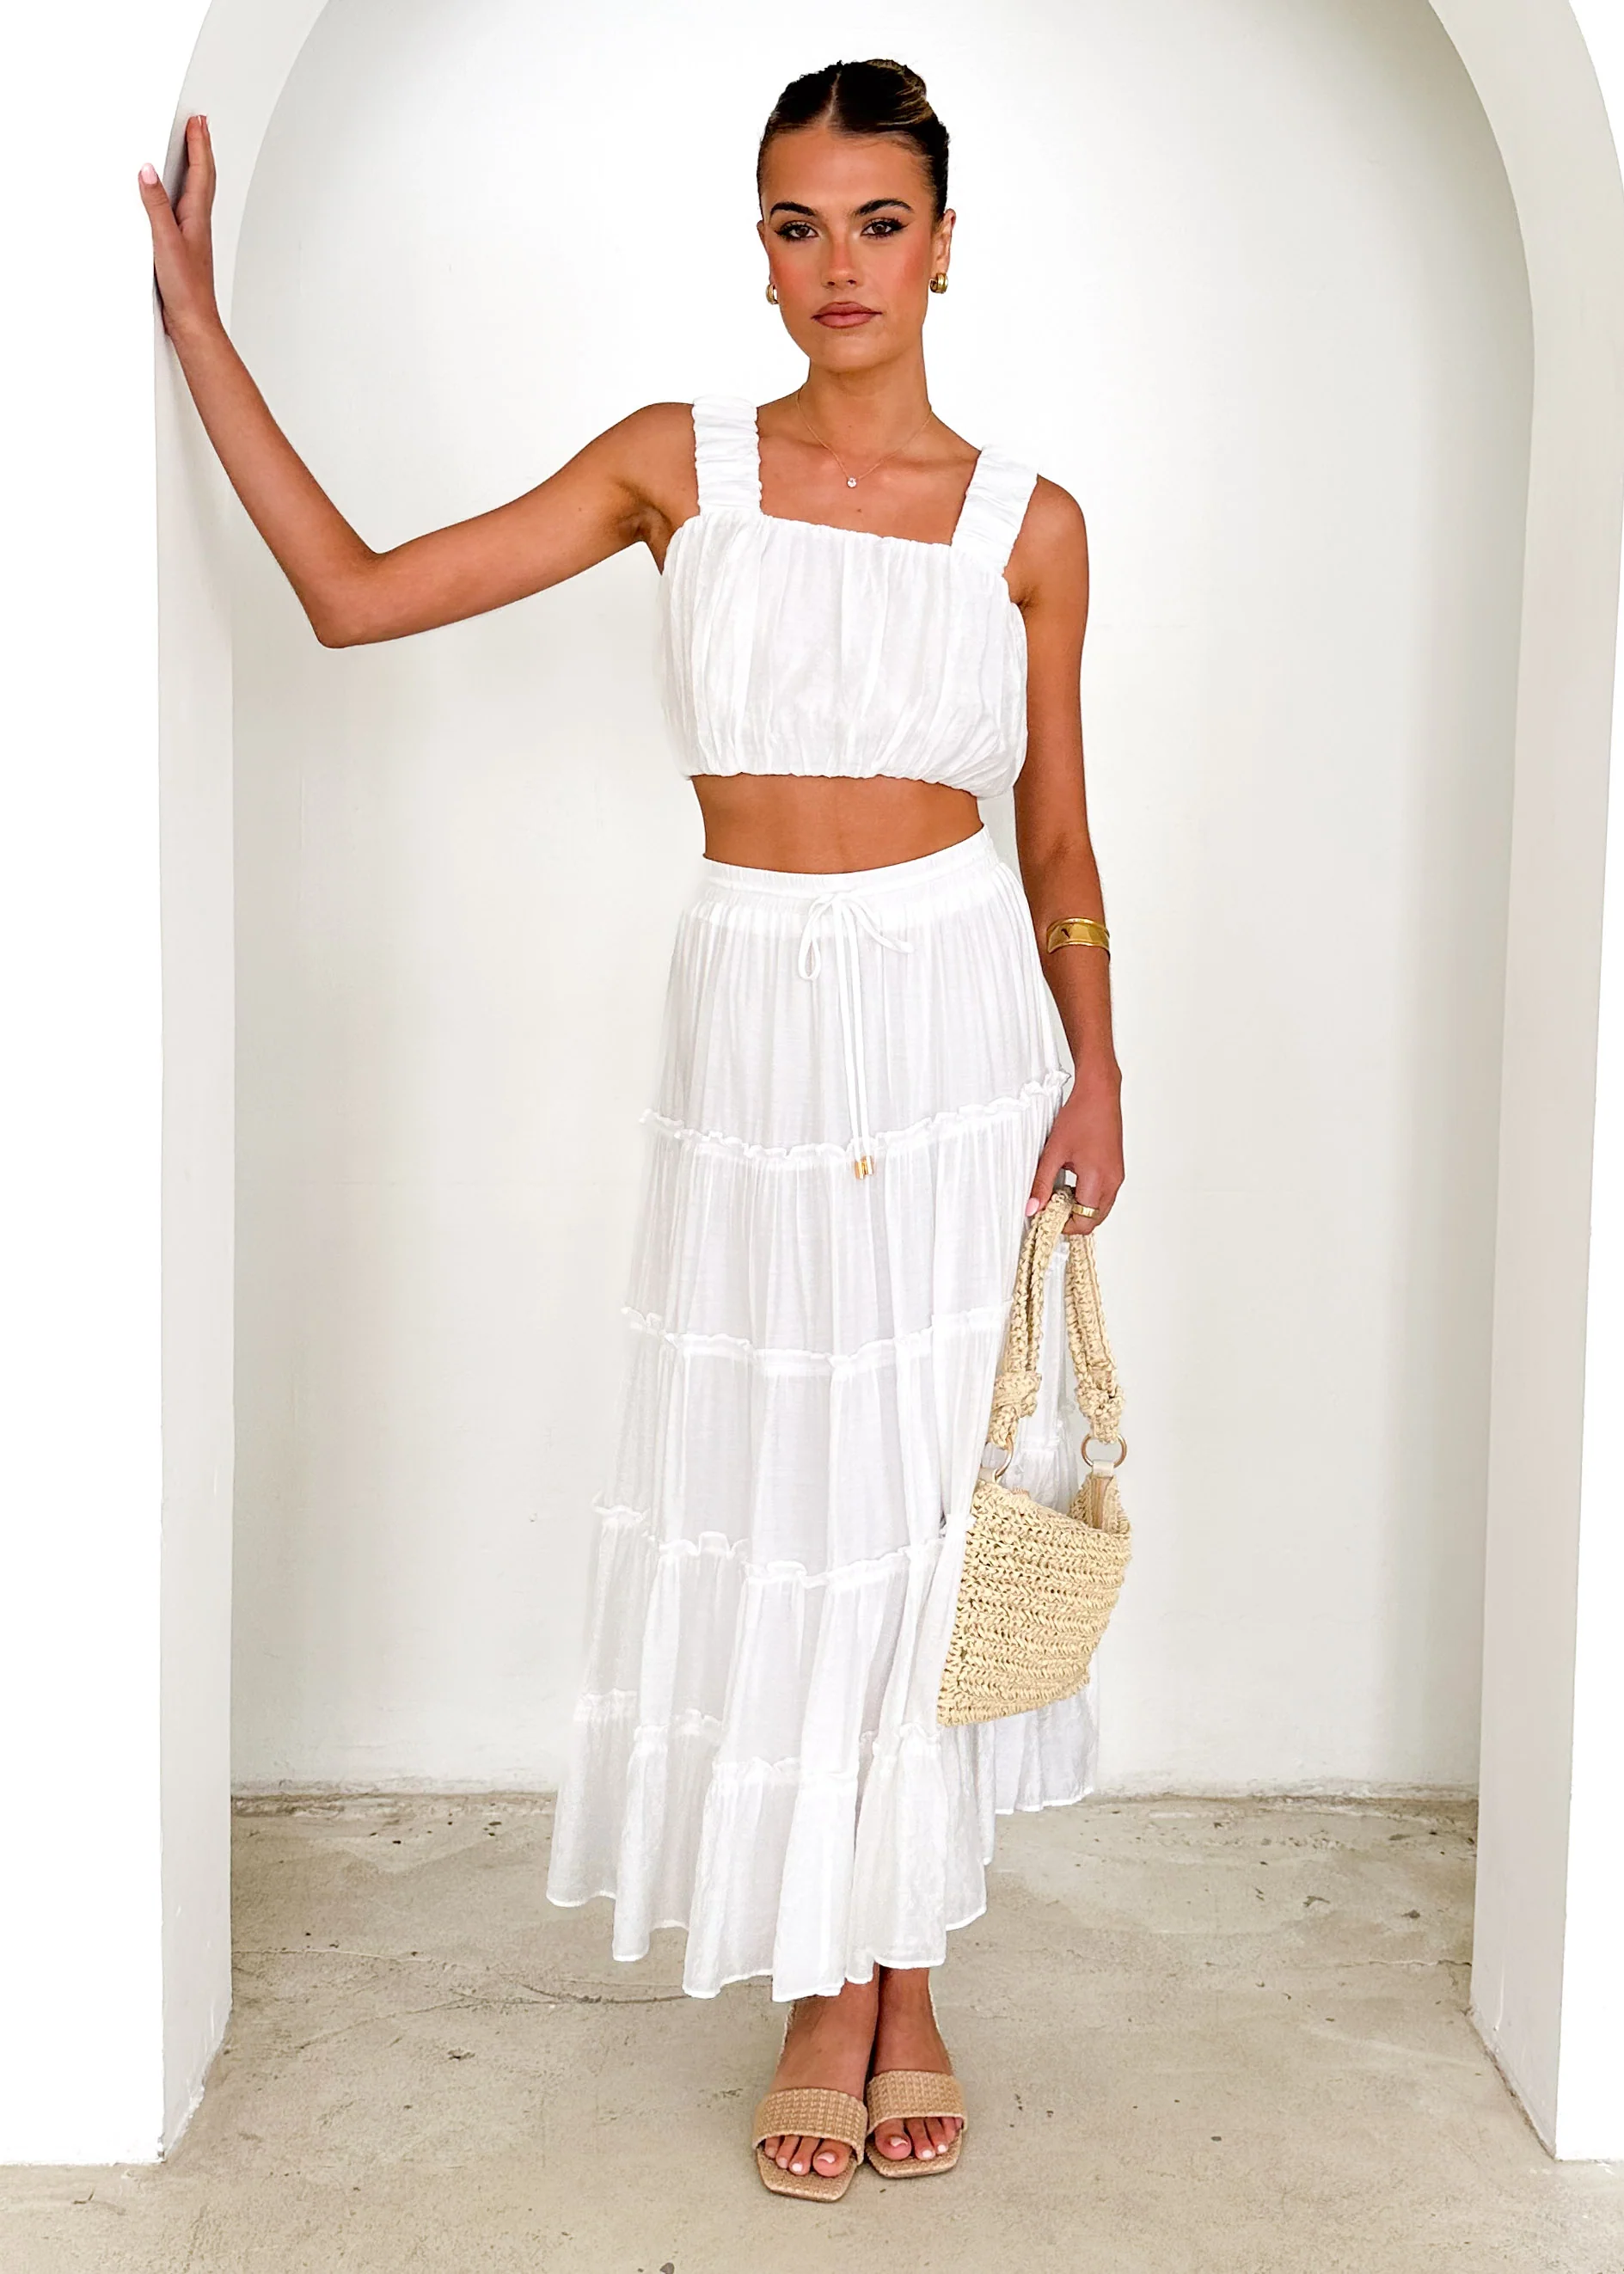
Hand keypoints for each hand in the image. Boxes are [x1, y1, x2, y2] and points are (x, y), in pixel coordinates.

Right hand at [138, 115, 218, 340]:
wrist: (194, 322)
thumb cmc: (186, 289)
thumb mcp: (165, 241)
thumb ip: (156, 205)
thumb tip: (148, 171)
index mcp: (196, 217)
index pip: (201, 172)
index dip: (199, 144)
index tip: (198, 121)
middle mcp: (198, 223)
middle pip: (203, 177)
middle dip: (201, 149)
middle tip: (199, 126)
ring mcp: (193, 235)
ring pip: (196, 192)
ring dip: (195, 168)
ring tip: (192, 150)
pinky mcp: (184, 248)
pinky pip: (186, 210)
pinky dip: (183, 193)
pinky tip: (176, 197)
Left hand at [1027, 1070, 1123, 1236]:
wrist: (1099, 1094)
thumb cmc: (1081, 1115)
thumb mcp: (1053, 1152)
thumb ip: (1041, 1183)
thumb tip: (1032, 1207)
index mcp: (1098, 1179)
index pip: (1084, 1222)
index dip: (1064, 1225)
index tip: (1046, 1216)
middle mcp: (1112, 1181)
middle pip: (1094, 1220)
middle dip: (1072, 1219)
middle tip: (1050, 1207)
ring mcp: (1117, 1176)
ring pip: (1100, 1209)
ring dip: (1080, 1208)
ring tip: (1059, 1192)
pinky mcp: (1116, 1170)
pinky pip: (1104, 1195)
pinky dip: (1088, 1197)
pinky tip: (1071, 1182)